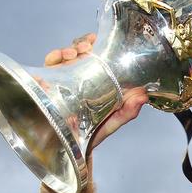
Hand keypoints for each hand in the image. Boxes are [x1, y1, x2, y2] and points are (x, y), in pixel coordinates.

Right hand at [44, 33, 147, 151]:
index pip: (95, 56)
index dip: (96, 45)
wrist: (70, 150)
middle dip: (82, 43)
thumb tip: (144, 96)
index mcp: (95, 81)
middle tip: (87, 47)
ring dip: (68, 49)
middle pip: (79, 50)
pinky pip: (48, 65)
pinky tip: (59, 59)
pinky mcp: (47, 84)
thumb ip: (128, 111)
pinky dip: (53, 57)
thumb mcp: (113, 122)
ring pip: (63, 55)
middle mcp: (78, 77)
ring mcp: (62, 79)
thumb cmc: (92, 134)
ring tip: (73, 53)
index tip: (98, 42)